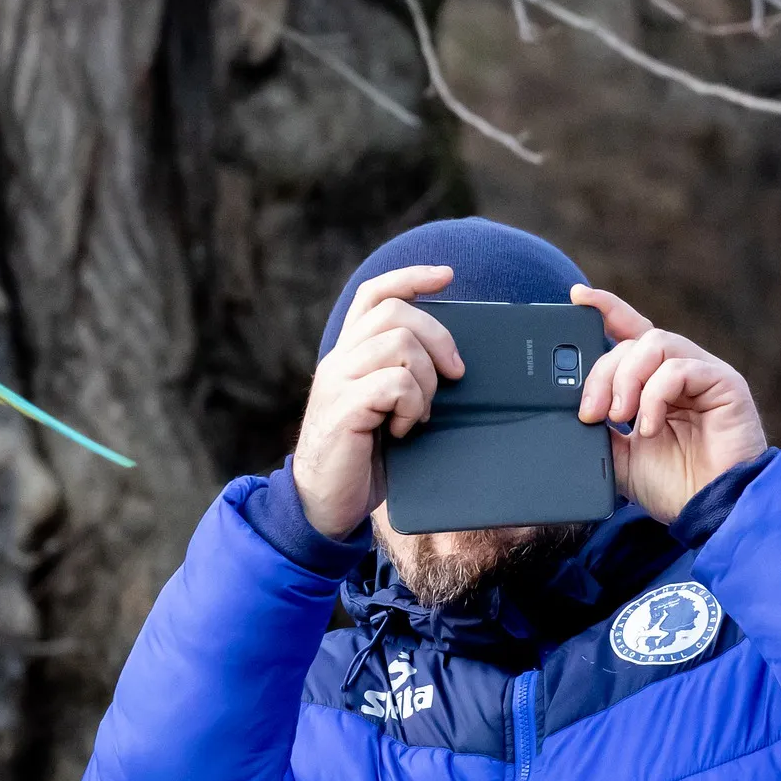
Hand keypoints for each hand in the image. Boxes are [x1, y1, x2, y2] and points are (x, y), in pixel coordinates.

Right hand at [292, 266, 463, 538]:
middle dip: (438, 337)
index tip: (448, 275)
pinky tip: (406, 429)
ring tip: (420, 413)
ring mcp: (339, 382)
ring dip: (426, 380)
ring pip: (400, 343)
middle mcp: (339, 359)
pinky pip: (394, 383)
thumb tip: (455, 363)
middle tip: (454, 374)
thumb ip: (403, 377)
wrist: (324, 505)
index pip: (374, 294)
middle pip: (395, 312)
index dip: (411, 277)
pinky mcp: (344, 409)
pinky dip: (413, 405)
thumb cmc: (364, 458)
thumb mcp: (385, 408)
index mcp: (349, 353)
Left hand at [572, 285, 767, 523]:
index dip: (605, 310)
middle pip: (632, 342)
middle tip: (591, 412)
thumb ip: (598, 428)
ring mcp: (703, 374)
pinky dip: (655, 395)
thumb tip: (568, 409)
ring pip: (655, 343)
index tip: (576, 297)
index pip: (629, 332)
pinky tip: (648, 427)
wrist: (711, 513)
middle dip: (602, 372)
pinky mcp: (724, 382)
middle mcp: (679, 371)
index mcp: (655, 382)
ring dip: (627, 379)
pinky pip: (680, 368)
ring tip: (620, 417)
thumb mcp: (618, 456)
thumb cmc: (674, 485)